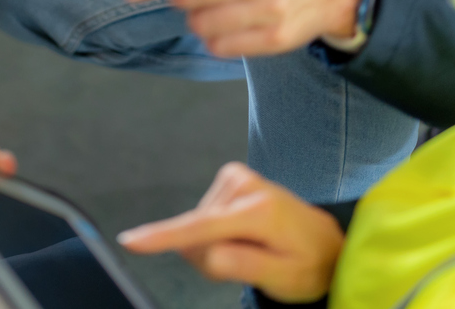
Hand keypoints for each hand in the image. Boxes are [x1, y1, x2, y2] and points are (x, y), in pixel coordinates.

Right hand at [117, 162, 342, 303]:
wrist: (324, 242)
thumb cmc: (307, 264)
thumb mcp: (282, 277)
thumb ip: (243, 264)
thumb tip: (207, 254)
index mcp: (260, 211)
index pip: (203, 227)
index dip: (165, 237)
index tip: (130, 241)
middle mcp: (245, 185)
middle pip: (195, 233)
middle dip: (208, 257)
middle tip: (244, 264)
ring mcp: (236, 178)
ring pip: (195, 227)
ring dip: (214, 246)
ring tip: (249, 249)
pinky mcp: (230, 177)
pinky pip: (201, 216)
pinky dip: (214, 232)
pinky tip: (241, 236)